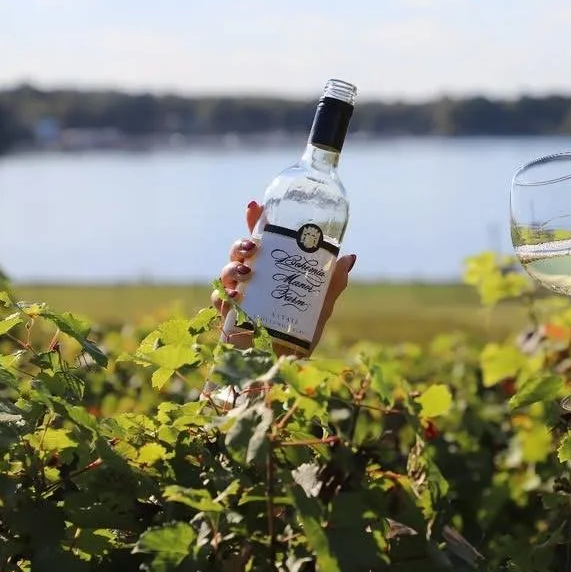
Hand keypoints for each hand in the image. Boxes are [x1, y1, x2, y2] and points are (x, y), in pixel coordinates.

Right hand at [210, 200, 356, 356]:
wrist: (285, 365)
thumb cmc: (300, 333)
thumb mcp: (320, 306)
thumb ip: (332, 283)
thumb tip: (351, 257)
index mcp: (271, 271)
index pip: (260, 241)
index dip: (255, 222)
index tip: (255, 206)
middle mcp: (251, 281)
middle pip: (239, 253)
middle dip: (241, 244)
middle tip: (253, 247)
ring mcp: (238, 298)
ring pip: (226, 273)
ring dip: (232, 268)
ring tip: (246, 272)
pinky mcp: (228, 318)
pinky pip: (220, 302)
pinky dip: (224, 297)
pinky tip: (234, 296)